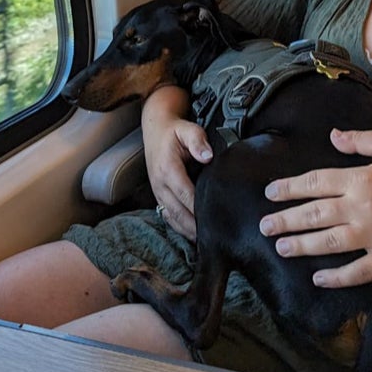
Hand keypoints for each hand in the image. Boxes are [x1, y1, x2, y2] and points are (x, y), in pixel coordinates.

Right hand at [141, 85, 210, 239]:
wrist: (155, 130)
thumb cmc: (175, 131)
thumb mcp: (188, 129)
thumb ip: (198, 141)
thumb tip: (207, 156)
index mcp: (168, 169)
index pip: (186, 196)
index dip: (200, 210)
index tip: (217, 221)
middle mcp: (160, 184)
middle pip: (179, 214)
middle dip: (196, 227)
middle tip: (216, 239)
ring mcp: (158, 192)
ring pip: (173, 219)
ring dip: (189, 231)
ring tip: (208, 243)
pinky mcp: (159, 196)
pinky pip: (168, 217)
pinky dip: (181, 228)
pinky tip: (194, 235)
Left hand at [259, 130, 371, 286]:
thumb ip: (360, 140)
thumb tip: (332, 136)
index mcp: (361, 179)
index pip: (314, 183)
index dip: (288, 188)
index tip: (269, 193)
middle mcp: (362, 208)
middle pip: (314, 215)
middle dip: (285, 220)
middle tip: (264, 227)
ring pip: (328, 243)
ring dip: (301, 246)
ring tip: (281, 248)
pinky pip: (358, 271)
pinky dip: (336, 277)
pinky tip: (318, 278)